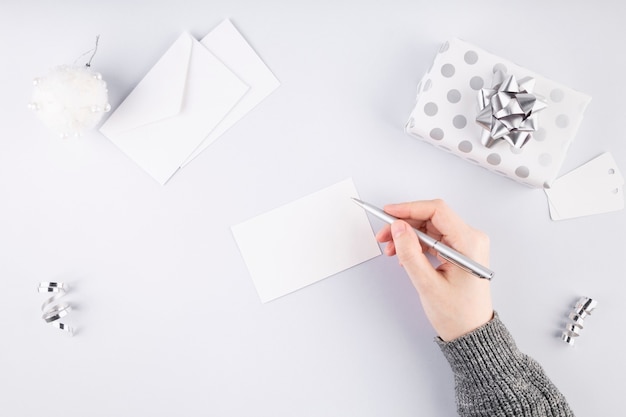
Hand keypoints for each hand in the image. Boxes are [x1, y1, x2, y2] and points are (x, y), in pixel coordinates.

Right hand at [376, 199, 492, 340]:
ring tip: (391, 249)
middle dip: (404, 224)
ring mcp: (465, 245)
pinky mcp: (458, 251)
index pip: (437, 211)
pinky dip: (416, 243)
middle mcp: (470, 239)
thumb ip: (411, 253)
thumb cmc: (459, 314)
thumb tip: (398, 228)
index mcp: (469, 243)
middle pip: (431, 217)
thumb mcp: (428, 285)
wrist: (472, 333)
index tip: (389, 213)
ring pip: (430, 227)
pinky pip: (433, 238)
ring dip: (408, 235)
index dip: (409, 208)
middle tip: (384, 235)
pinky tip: (404, 254)